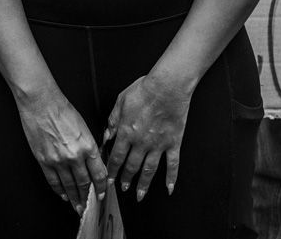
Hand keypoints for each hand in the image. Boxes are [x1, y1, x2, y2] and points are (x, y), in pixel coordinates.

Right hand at [16, 88, 106, 215]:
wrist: (41, 102)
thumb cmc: (62, 109)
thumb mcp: (84, 126)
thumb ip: (89, 145)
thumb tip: (93, 161)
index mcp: (88, 145)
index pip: (99, 173)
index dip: (102, 187)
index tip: (102, 193)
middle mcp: (75, 156)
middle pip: (85, 183)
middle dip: (88, 197)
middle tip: (90, 206)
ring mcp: (59, 160)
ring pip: (70, 186)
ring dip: (75, 199)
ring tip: (78, 207)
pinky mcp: (44, 161)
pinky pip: (54, 181)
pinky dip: (60, 191)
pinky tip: (63, 195)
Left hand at [104, 74, 190, 201]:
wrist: (167, 86)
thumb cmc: (144, 89)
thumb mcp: (121, 100)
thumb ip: (113, 120)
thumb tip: (106, 135)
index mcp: (126, 132)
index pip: (115, 157)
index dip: (111, 170)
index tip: (109, 180)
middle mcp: (141, 142)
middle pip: (131, 166)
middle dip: (125, 179)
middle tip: (122, 188)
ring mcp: (158, 145)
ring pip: (149, 170)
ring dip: (143, 184)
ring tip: (139, 195)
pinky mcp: (173, 143)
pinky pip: (172, 164)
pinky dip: (171, 178)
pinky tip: (169, 188)